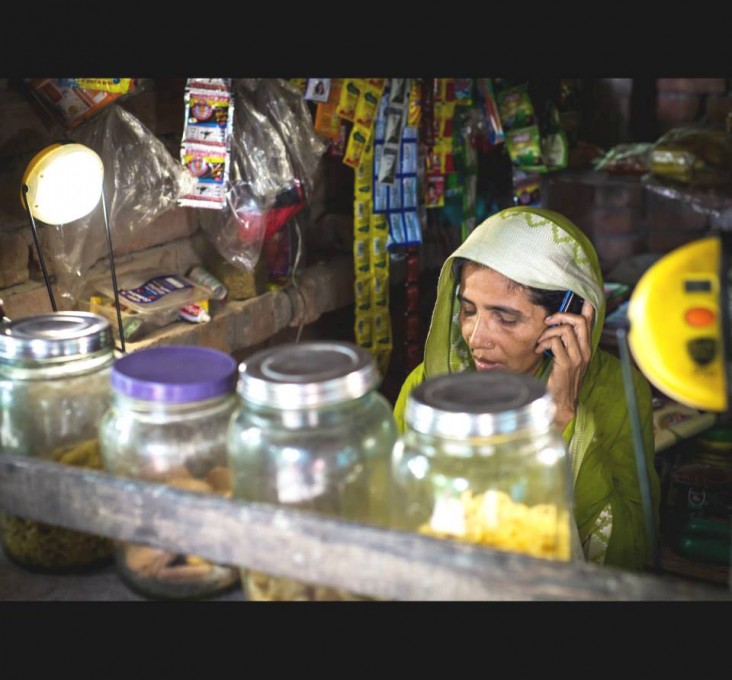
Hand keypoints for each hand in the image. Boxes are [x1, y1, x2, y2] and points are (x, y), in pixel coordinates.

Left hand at [536, 299, 593, 430]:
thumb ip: (567, 343)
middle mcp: (585, 351)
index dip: (586, 306)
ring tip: (541, 341)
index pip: (590, 321)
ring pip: (565, 330)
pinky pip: (555, 343)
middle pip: (580, 321)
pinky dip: (544, 343)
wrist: (562, 401)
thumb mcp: (568, 359)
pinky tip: (539, 350)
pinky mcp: (566, 363)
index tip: (578, 296)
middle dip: (561, 316)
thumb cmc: (562, 379)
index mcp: (586, 348)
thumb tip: (558, 327)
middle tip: (548, 321)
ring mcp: (577, 357)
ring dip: (548, 332)